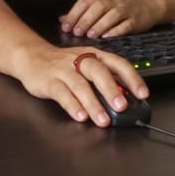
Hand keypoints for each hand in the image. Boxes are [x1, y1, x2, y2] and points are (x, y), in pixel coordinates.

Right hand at [13, 45, 147, 126]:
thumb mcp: (86, 66)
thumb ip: (105, 79)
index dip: (132, 78)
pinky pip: (61, 93)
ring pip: (80, 84)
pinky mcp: (49, 81)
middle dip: (111, 89)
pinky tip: (80, 116)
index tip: (143, 93)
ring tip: (103, 120)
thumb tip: (127, 98)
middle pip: (98, 71)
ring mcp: (63, 70)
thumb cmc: (64, 64)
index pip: (117, 63)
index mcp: (94, 55)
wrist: (31, 55)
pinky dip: (72, 105)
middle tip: (122, 107)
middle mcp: (80, 60)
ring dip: (93, 103)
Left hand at [59, 0, 166, 39]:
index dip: (74, 14)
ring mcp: (125, 9)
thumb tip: (62, 19)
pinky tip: (107, 37)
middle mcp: (113, 0)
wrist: (149, 4)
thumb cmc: (121, 6)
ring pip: (111, 15)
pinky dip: (116, 31)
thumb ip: (83, 12)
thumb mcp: (102, 4)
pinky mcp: (135, 20)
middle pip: (97, 7)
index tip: (65, 26)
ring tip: (90, 35)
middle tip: (76, 32)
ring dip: (99, 25)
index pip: (85, 2)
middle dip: (85, 20)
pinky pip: (125, 25)